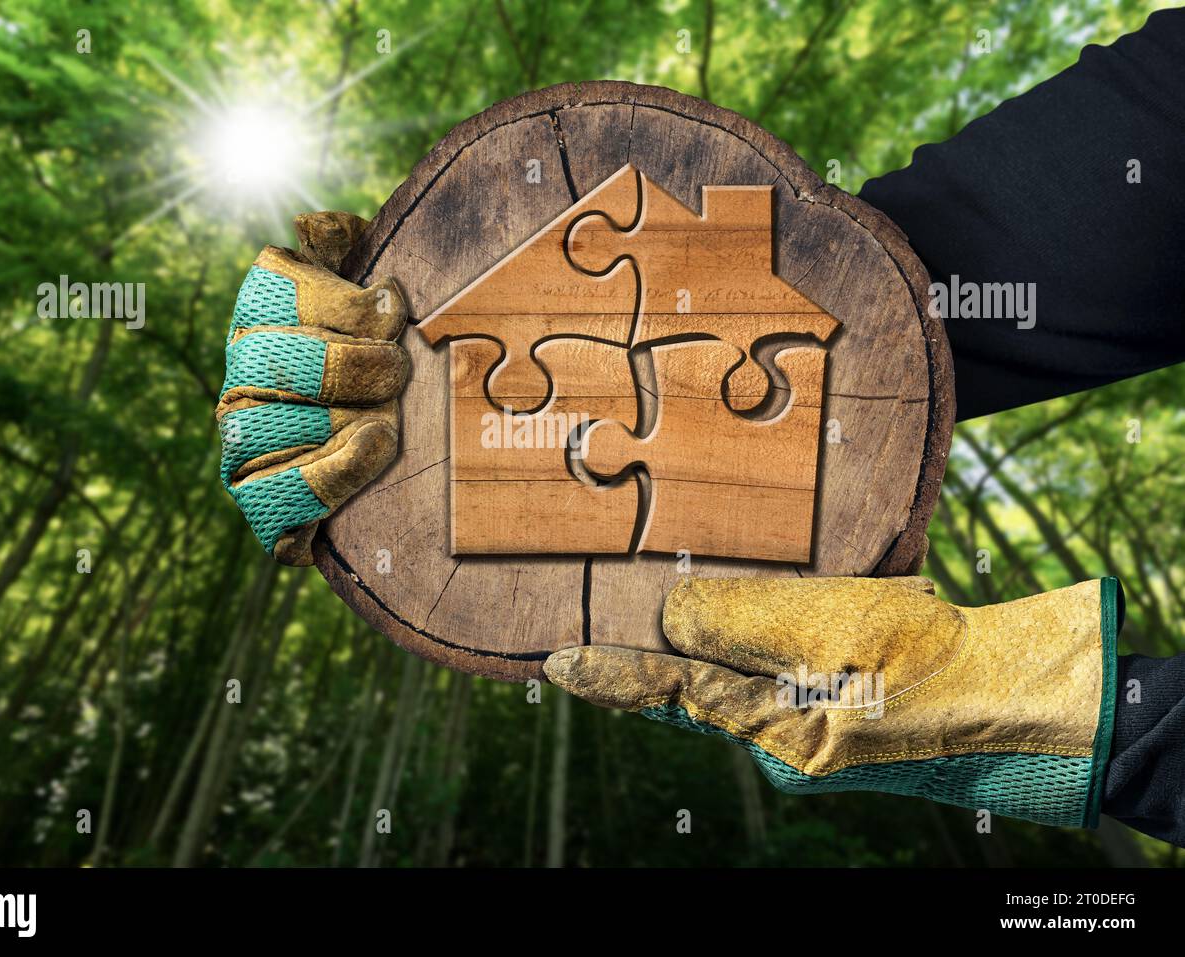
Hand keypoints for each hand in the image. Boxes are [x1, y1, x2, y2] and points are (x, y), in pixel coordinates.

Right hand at [217, 213, 408, 564]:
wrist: (403, 463)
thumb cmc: (393, 359)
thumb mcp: (380, 296)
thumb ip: (350, 249)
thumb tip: (314, 224)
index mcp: (264, 310)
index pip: (275, 285)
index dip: (339, 301)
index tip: (392, 309)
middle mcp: (240, 371)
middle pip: (275, 358)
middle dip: (352, 364)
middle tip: (398, 372)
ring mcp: (241, 436)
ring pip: (275, 424)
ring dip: (345, 420)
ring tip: (389, 421)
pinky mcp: (256, 495)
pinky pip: (281, 490)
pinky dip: (334, 474)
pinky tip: (373, 451)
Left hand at [545, 575, 1121, 827]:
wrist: (1023, 703)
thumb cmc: (933, 662)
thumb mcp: (833, 628)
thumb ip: (743, 621)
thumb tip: (669, 617)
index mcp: (772, 729)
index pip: (669, 694)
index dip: (610, 674)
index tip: (553, 664)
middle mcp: (780, 743)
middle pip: (700, 688)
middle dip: (664, 653)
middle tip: (616, 612)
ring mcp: (811, 737)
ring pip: (745, 680)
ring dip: (731, 639)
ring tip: (718, 600)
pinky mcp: (840, 722)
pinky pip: (784, 680)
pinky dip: (777, 645)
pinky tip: (801, 614)